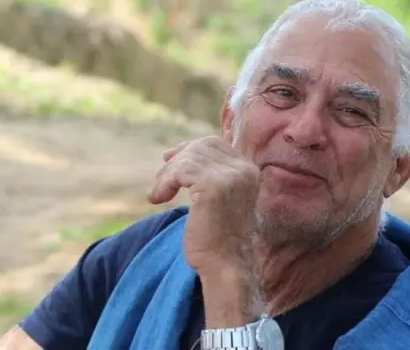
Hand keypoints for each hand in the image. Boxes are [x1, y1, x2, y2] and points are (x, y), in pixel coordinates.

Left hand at [148, 136, 260, 274]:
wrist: (226, 265)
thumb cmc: (218, 237)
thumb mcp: (220, 198)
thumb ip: (210, 175)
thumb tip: (176, 152)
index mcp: (250, 170)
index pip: (214, 143)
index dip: (188, 148)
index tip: (168, 160)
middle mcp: (244, 170)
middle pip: (200, 147)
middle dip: (176, 160)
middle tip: (160, 181)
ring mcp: (231, 177)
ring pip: (188, 158)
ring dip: (167, 175)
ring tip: (159, 195)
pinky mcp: (214, 186)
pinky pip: (180, 171)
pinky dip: (164, 183)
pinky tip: (159, 199)